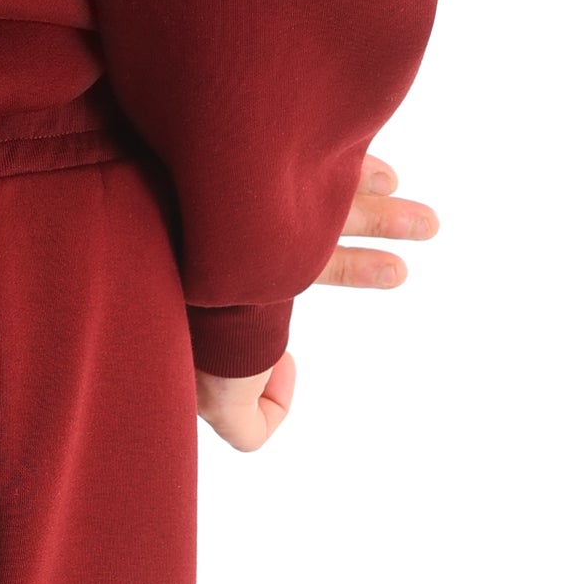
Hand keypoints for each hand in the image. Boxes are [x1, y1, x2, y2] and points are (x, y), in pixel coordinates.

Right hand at [195, 156, 438, 452]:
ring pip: (333, 205)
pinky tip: (389, 176)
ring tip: (428, 222)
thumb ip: (248, 423)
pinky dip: (359, 170)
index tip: (368, 296)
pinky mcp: (263, 163)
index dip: (348, 277)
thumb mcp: (220, 399)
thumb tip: (276, 410)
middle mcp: (255, 240)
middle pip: (325, 246)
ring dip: (382, 215)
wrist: (154, 255)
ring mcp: (258, 200)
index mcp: (243, 284)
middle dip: (374, 248)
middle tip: (415, 250)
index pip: (303, 283)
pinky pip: (322, 161)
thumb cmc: (184, 328)